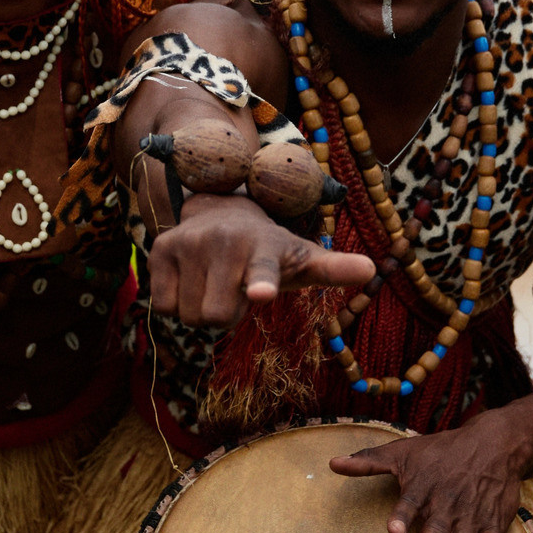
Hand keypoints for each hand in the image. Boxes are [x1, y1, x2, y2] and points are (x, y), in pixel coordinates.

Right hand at [145, 193, 372, 326]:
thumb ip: (332, 267)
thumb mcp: (301, 258)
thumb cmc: (269, 250)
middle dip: (226, 315)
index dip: (262, 283)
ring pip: (189, 315)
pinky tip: (193, 279)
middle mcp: (226, 241)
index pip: (264, 273)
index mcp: (266, 249)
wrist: (222, 213)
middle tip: (236, 290)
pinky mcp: (161, 248)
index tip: (261, 292)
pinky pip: (163, 305)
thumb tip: (372, 268)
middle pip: (216, 318)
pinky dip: (177, 302)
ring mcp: (189, 242)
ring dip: (202, 310)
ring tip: (216, 283)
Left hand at [332, 419, 529, 532]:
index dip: (402, 516)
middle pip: (436, 531)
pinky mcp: (492, 525)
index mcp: (424, 487)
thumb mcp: (403, 452)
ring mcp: (471, 516)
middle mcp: (447, 504)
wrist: (494, 442)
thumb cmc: (441, 451)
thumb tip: (332, 463)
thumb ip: (368, 462)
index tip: (394, 531)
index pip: (410, 503)